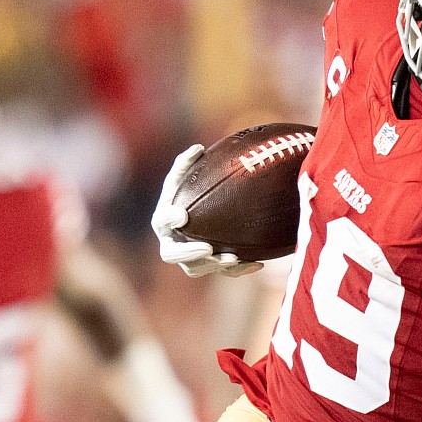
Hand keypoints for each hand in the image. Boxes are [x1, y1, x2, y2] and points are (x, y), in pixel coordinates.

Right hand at [152, 145, 261, 278]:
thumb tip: (198, 148)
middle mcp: (171, 243)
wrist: (196, 216)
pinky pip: (222, 273)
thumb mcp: (184, 176)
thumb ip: (187, 163)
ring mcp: (188, 259)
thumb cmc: (187, 193)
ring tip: (232, 258)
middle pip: (172, 254)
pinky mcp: (208, 267)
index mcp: (164, 221)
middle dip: (189, 253)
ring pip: (196, 269)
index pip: (162, 221)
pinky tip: (258, 263)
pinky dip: (240, 270)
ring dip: (214, 265)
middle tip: (207, 248)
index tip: (183, 216)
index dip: (170, 219)